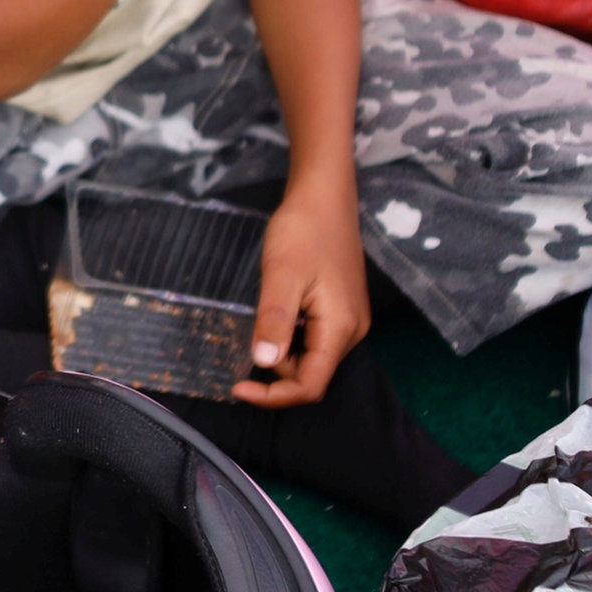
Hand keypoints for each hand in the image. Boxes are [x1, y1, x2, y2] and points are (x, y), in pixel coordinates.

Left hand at [235, 181, 369, 407]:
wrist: (324, 196)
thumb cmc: (302, 231)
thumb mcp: (281, 276)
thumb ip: (275, 321)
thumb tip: (265, 364)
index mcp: (341, 328)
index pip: (311, 385)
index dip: (274, 395)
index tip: (238, 387)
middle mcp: (353, 331)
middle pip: (313, 375)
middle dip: (277, 372)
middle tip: (247, 344)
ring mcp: (350, 320)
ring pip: (313, 358)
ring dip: (283, 354)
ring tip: (262, 321)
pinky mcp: (343, 309)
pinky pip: (316, 339)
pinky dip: (292, 339)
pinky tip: (277, 315)